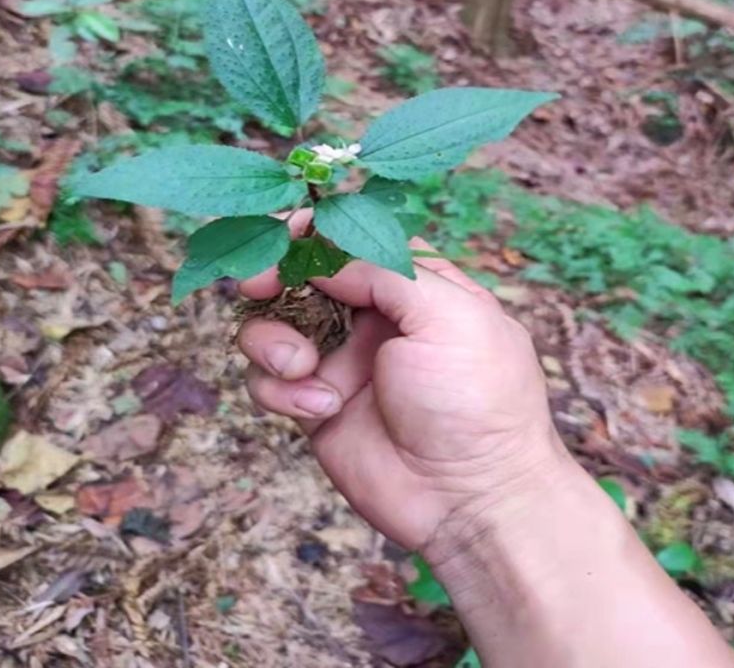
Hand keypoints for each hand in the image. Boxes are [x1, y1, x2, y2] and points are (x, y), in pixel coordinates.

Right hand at [236, 234, 567, 551]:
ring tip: (301, 366)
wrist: (470, 499)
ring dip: (272, 339)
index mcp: (415, 286)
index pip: (354, 241)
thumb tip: (319, 254)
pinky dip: (280, 390)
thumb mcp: (450, 315)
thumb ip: (384, 272)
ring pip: (274, 326)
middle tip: (257, 286)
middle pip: (304, 277)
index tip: (283, 236)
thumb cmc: (476, 399)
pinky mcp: (316, 405)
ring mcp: (343, 361)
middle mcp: (375, 318)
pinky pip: (270, 381)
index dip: (314, 233)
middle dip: (275, 278)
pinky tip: (322, 409)